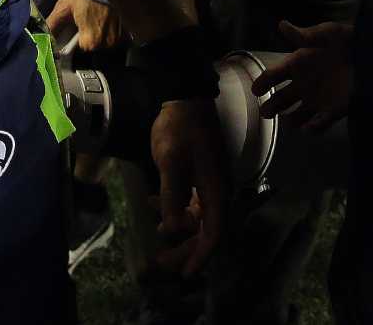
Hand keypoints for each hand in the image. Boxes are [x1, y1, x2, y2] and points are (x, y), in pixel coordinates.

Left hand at [45, 0, 126, 52]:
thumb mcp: (64, 8)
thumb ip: (52, 25)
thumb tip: (43, 38)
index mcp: (91, 41)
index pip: (82, 47)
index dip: (79, 36)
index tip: (80, 24)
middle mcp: (108, 43)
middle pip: (96, 45)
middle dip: (92, 34)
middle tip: (89, 17)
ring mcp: (121, 38)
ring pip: (108, 40)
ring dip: (104, 31)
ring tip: (100, 15)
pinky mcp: (130, 30)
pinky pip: (120, 35)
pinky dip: (115, 28)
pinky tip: (110, 16)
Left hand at [149, 97, 225, 276]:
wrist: (185, 98)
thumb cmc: (179, 130)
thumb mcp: (170, 163)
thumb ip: (172, 197)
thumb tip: (175, 229)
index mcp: (216, 191)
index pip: (213, 234)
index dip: (200, 256)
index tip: (187, 274)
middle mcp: (218, 191)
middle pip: (206, 231)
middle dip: (186, 249)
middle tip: (163, 263)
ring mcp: (210, 183)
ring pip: (198, 218)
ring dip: (180, 231)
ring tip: (159, 241)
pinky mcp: (201, 174)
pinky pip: (192, 202)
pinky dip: (176, 210)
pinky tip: (154, 207)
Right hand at [251, 20, 352, 128]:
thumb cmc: (348, 41)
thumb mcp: (328, 33)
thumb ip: (306, 34)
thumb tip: (282, 25)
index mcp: (299, 63)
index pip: (275, 74)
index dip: (264, 81)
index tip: (256, 89)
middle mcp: (304, 83)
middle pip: (282, 98)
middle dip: (273, 106)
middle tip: (265, 112)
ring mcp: (318, 98)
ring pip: (298, 114)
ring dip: (292, 119)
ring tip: (289, 122)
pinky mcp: (334, 110)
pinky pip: (320, 122)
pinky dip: (314, 127)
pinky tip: (308, 128)